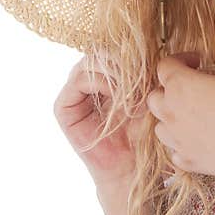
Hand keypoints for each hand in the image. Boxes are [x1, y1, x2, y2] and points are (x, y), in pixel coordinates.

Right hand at [54, 55, 142, 189]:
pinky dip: (100, 83)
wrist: (131, 168)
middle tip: (141, 79)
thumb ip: (141, 70)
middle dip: (122, 62)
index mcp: (104, 75)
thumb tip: (146, 46)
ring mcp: (73, 93)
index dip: (130, 54)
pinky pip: (80, 80)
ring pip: (90, 62)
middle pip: (100, 52)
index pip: (112, 49)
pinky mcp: (64, 108)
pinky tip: (118, 99)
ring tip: (132, 92)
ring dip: (114, 73)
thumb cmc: (142, 133)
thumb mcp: (146, 95)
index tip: (150, 69)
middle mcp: (86, 81)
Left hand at [147, 51, 214, 181]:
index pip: (165, 65)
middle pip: (154, 97)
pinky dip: (182, 144)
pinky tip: (197, 140)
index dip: (180, 59)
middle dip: (167, 89)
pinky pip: (175, 150)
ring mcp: (176, 139)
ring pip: (159, 126)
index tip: (197, 62)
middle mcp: (170, 112)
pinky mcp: (186, 160)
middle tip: (189, 88)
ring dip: (170, 118)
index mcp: (179, 85)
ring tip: (190, 116)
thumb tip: (214, 81)